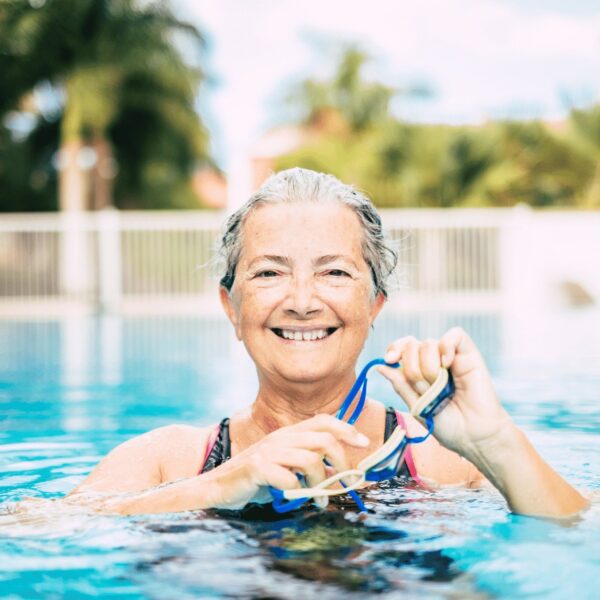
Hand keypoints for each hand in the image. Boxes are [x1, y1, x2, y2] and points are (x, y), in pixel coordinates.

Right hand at [205, 414, 369, 509]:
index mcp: (289, 433)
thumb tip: (338, 471)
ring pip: (310, 461)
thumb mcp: (285, 464)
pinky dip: (296, 492)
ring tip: (319, 500)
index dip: (346, 429)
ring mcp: (269, 450)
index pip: (324, 421)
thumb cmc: (256, 479)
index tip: (364, 443)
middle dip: (341, 463)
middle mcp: (281, 437)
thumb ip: (307, 461)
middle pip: (324, 440)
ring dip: (320, 484)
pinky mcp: (258, 467)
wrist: (218, 486)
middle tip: (343, 483)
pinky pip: (289, 479)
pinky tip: (292, 498)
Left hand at [377, 327, 512, 459]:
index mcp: (418, 370)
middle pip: (411, 345)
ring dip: (428, 367)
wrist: (474, 436)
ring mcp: (450, 356)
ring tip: (440, 386)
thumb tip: (380, 366)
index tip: (390, 360)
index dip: (394, 349)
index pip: (401, 347)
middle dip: (412, 368)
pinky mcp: (469, 354)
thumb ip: (400, 385)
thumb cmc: (447, 424)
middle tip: (423, 388)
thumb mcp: (417, 406)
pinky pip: (455, 335)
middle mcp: (433, 360)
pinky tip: (447, 364)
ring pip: (428, 343)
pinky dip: (447, 346)